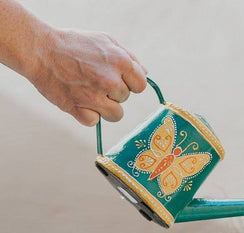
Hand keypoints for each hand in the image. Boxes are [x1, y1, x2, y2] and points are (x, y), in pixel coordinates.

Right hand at [28, 28, 147, 125]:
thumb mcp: (105, 41)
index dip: (130, 83)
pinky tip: (78, 100)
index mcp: (119, 61)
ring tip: (90, 93)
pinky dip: (87, 114)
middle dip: (114, 92)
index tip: (119, 80)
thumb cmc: (73, 45)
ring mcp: (94, 96)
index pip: (140, 85)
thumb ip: (128, 57)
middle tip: (95, 81)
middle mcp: (109, 80)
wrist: (40, 50)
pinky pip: (94, 122)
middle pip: (125, 98)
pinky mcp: (78, 109)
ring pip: (115, 115)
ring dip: (105, 108)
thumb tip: (144, 73)